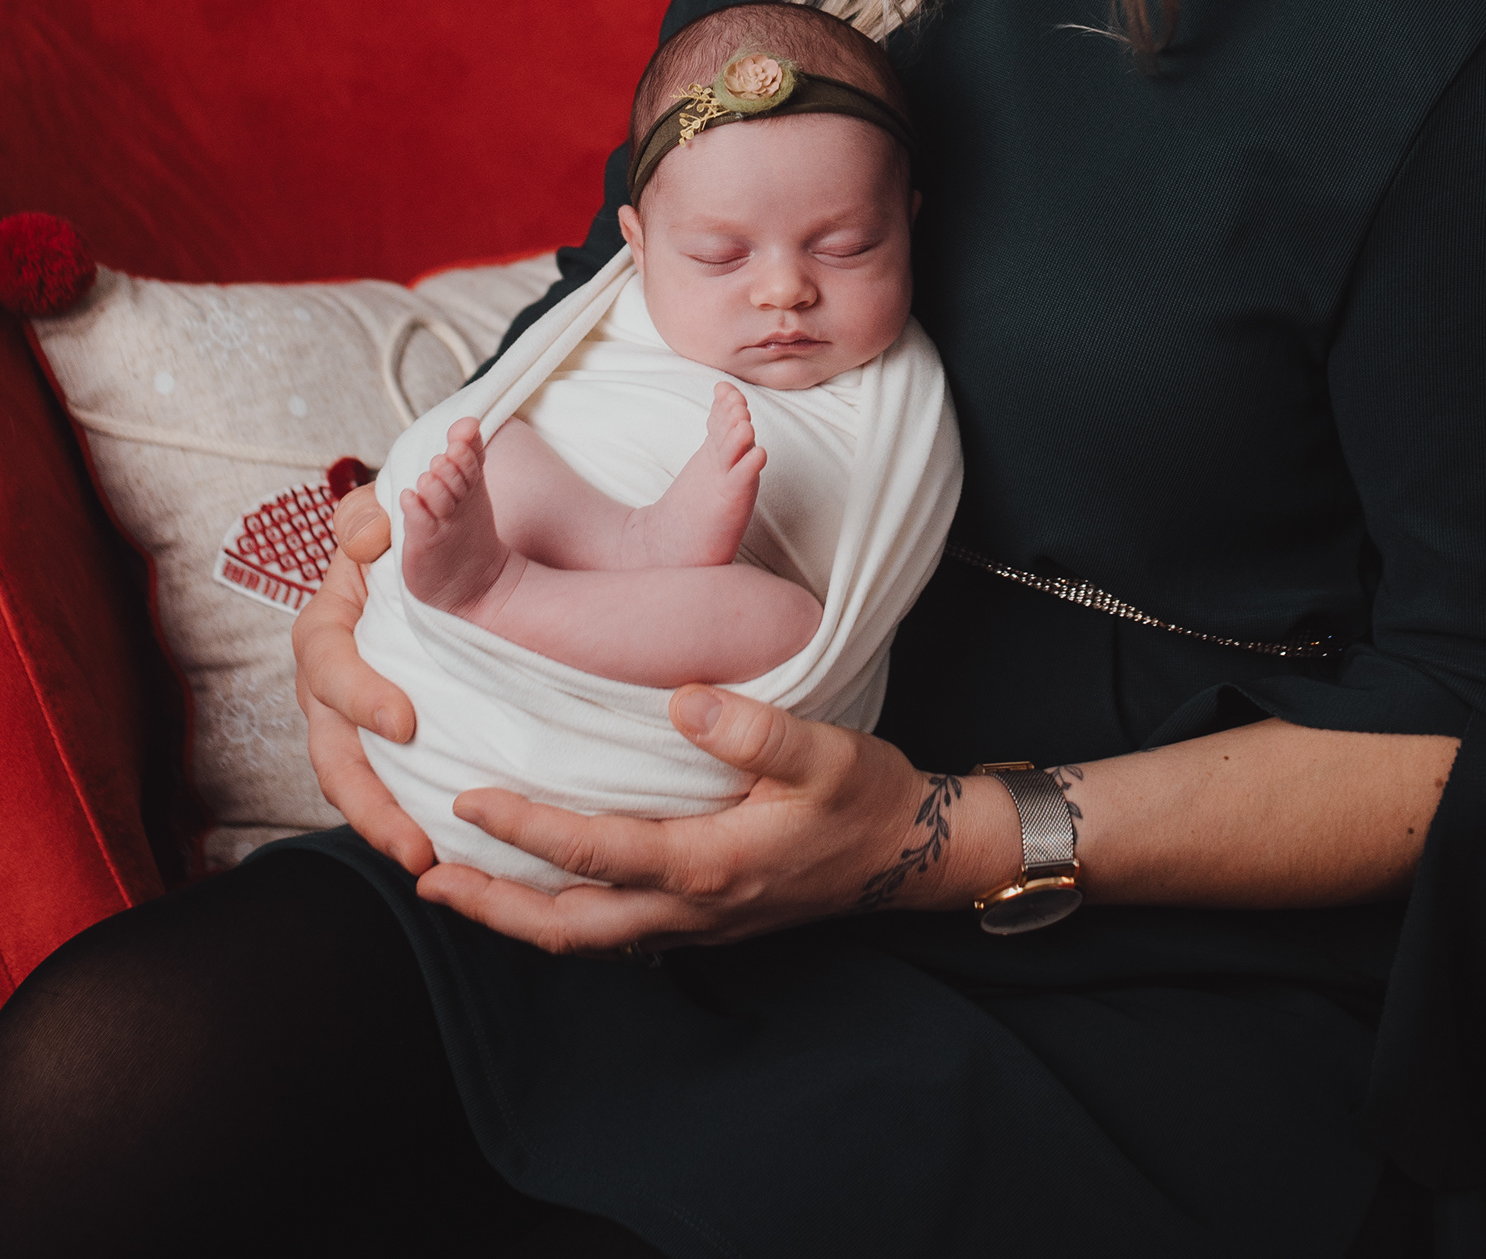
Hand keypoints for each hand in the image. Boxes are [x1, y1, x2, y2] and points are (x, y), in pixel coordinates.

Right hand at [290, 485, 434, 875]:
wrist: (413, 567)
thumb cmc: (395, 541)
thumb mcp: (380, 516)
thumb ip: (368, 517)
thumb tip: (370, 540)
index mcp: (326, 630)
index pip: (328, 664)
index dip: (359, 696)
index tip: (404, 724)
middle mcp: (327, 688)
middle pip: (332, 755)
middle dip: (369, 804)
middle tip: (414, 843)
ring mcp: (349, 725)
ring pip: (354, 786)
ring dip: (386, 828)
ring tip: (428, 863)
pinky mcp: (381, 746)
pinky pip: (387, 787)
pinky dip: (408, 819)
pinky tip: (448, 850)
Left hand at [415, 685, 1020, 955]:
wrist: (910, 855)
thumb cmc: (865, 798)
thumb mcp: (822, 750)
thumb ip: (752, 727)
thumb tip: (680, 700)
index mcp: (706, 865)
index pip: (593, 853)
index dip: (525, 828)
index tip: (469, 797)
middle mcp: (688, 909)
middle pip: (565, 925)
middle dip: (489, 903)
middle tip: (423, 874)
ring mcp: (693, 924)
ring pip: (583, 937)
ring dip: (515, 915)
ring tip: (456, 885)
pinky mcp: (702, 919)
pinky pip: (611, 931)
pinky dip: (560, 914)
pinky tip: (539, 888)